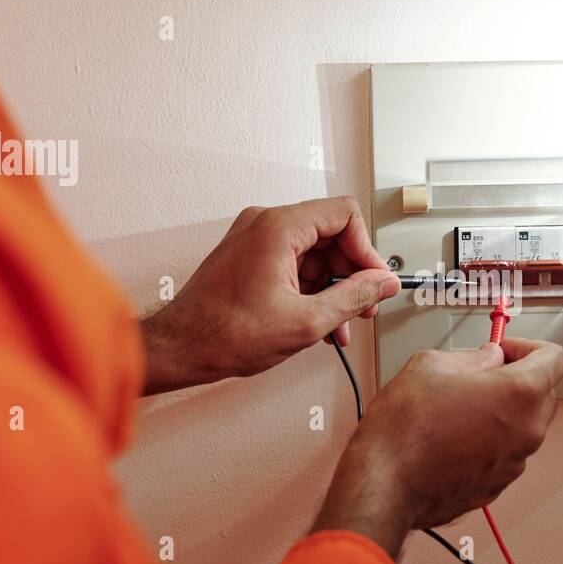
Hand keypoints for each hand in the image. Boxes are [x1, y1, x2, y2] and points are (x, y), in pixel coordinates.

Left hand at [139, 196, 399, 393]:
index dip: (367, 250)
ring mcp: (254, 240)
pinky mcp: (248, 258)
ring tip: (340, 325)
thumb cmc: (224, 334)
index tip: (375, 281)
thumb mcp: (307, 321)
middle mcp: (265, 224)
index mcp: (278, 228)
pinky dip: (311, 290)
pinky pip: (293, 265)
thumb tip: (383, 284)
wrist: (179, 348)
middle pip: (331, 234)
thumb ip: (354, 298)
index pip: (344, 215)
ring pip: (313, 254)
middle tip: (364, 306)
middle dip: (352, 273)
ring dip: (333, 288)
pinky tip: (319, 322)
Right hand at [313, 337, 562, 556]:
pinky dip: (489, 441)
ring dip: (503, 412)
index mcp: (520, 394)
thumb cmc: (403, 429)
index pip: (556, 358)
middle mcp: (527, 432)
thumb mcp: (432, 365)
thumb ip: (473, 356)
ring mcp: (514, 463)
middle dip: (517, 377)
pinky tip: (454, 436)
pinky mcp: (497, 486)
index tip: (505, 349)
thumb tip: (488, 359)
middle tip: (480, 374)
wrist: (384, 485)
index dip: (530, 346)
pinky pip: (505, 453)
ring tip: (461, 407)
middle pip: (545, 393)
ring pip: (524, 425)